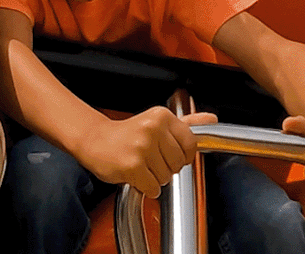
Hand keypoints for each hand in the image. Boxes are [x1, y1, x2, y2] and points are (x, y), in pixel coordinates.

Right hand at [79, 108, 217, 198]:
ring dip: (153, 177)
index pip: (191, 145)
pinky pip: (153, 188)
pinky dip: (144, 186)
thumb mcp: (156, 122)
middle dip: (165, 166)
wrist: (93, 140)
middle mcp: (152, 129)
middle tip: (147, 157)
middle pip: (179, 164)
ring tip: (139, 163)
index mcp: (161, 116)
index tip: (165, 150)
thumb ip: (187, 122)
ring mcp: (142, 147)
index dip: (179, 154)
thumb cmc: (124, 134)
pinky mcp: (132, 166)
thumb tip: (212, 118)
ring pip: (167, 177)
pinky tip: (134, 173)